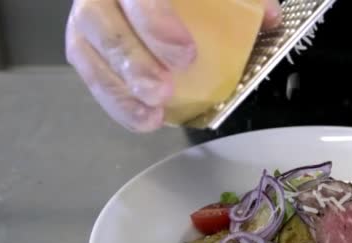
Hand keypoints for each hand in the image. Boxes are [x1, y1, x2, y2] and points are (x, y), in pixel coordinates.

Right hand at [65, 0, 281, 131]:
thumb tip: (270, 18)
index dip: (154, 22)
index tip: (185, 56)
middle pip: (99, 19)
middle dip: (133, 59)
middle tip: (162, 91)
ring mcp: (87, 14)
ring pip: (84, 48)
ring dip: (118, 89)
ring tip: (150, 116)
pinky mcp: (82, 41)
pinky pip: (87, 71)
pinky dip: (114, 100)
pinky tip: (141, 119)